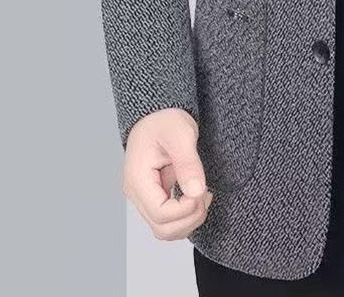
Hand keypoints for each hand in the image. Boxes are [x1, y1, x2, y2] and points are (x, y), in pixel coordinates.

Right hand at [123, 107, 212, 240]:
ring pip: (165, 230)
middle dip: (190, 218)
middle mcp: (137, 193)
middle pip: (162, 229)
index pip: (160, 214)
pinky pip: (169, 220)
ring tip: (203, 195)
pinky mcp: (154, 197)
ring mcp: (145, 197)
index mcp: (138, 179)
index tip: (203, 191)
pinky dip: (186, 216)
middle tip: (206, 194)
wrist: (157, 114)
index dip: (186, 209)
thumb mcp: (181, 134)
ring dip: (189, 221)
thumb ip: (188, 164)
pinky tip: (197, 196)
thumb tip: (196, 192)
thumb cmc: (165, 120)